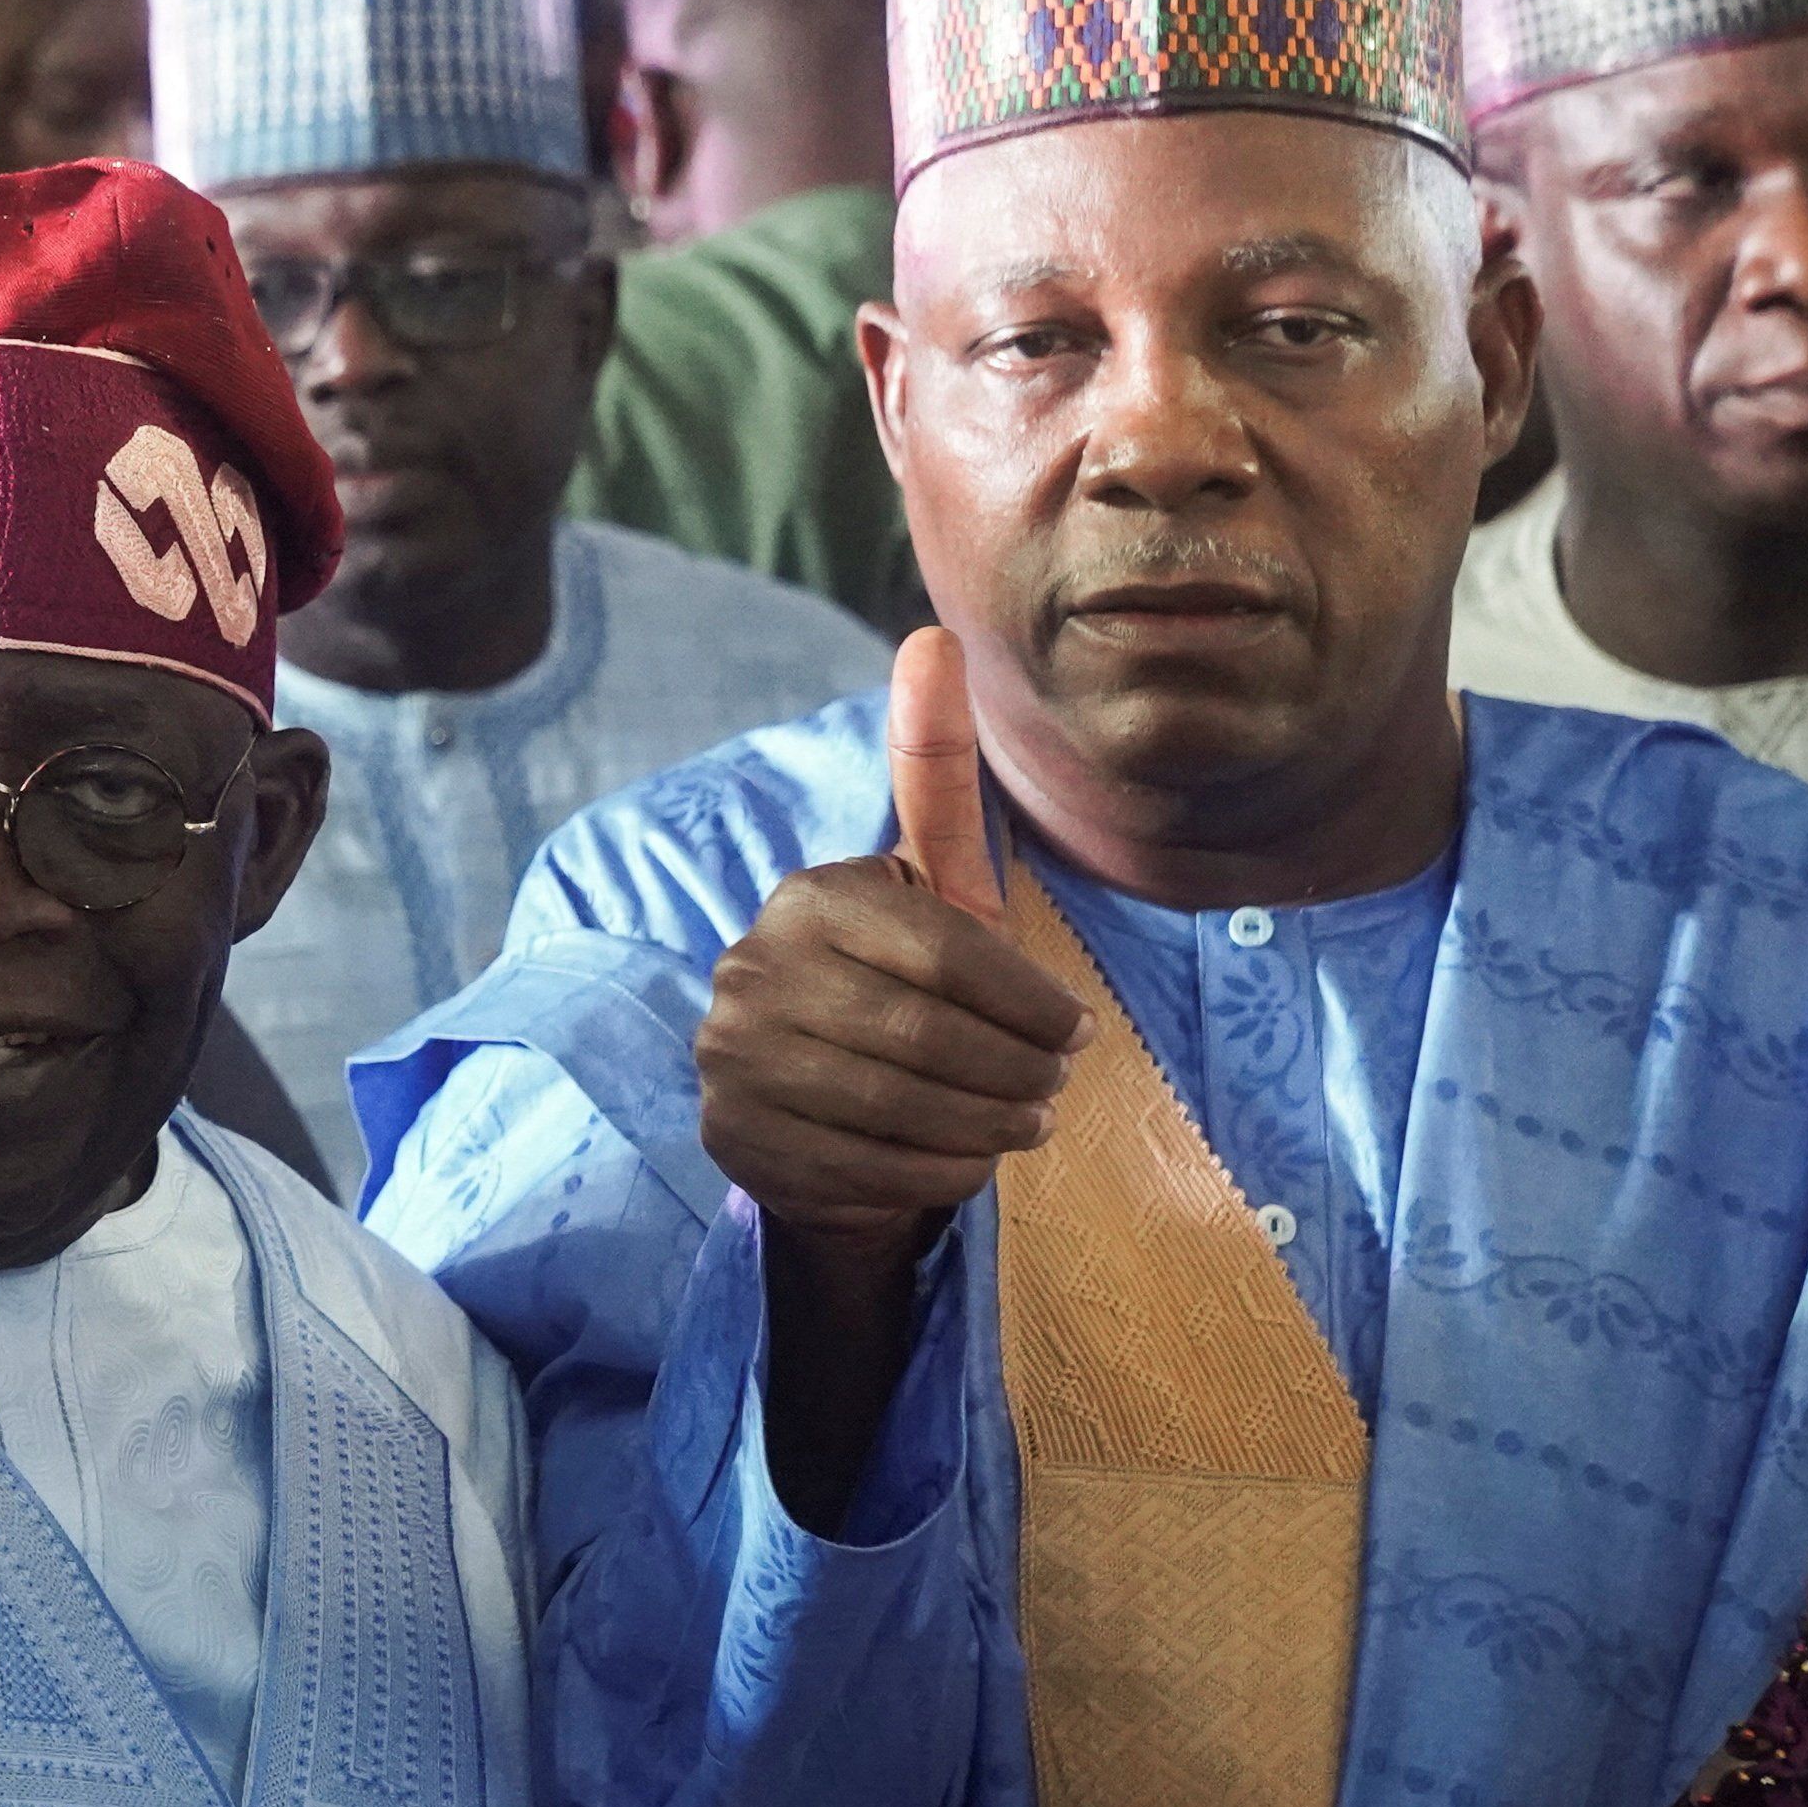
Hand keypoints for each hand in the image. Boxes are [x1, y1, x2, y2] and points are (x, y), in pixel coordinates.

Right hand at [694, 629, 1086, 1283]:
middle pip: (924, 1035)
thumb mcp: (934, 892)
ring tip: (1024, 1120)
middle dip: (1014, 1069)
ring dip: (987, 1124)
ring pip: (899, 1105)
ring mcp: (731, 1058)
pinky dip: (939, 1172)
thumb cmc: (908, 990)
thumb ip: (935, 772)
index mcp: (809, 897)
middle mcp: (750, 968)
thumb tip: (933, 634)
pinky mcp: (734, 1139)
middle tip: (1056, 1087)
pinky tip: (963, 1159)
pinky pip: (867, 1165)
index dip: (1027, 1000)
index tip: (1076, 1030)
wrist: (825, 1114)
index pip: (942, 951)